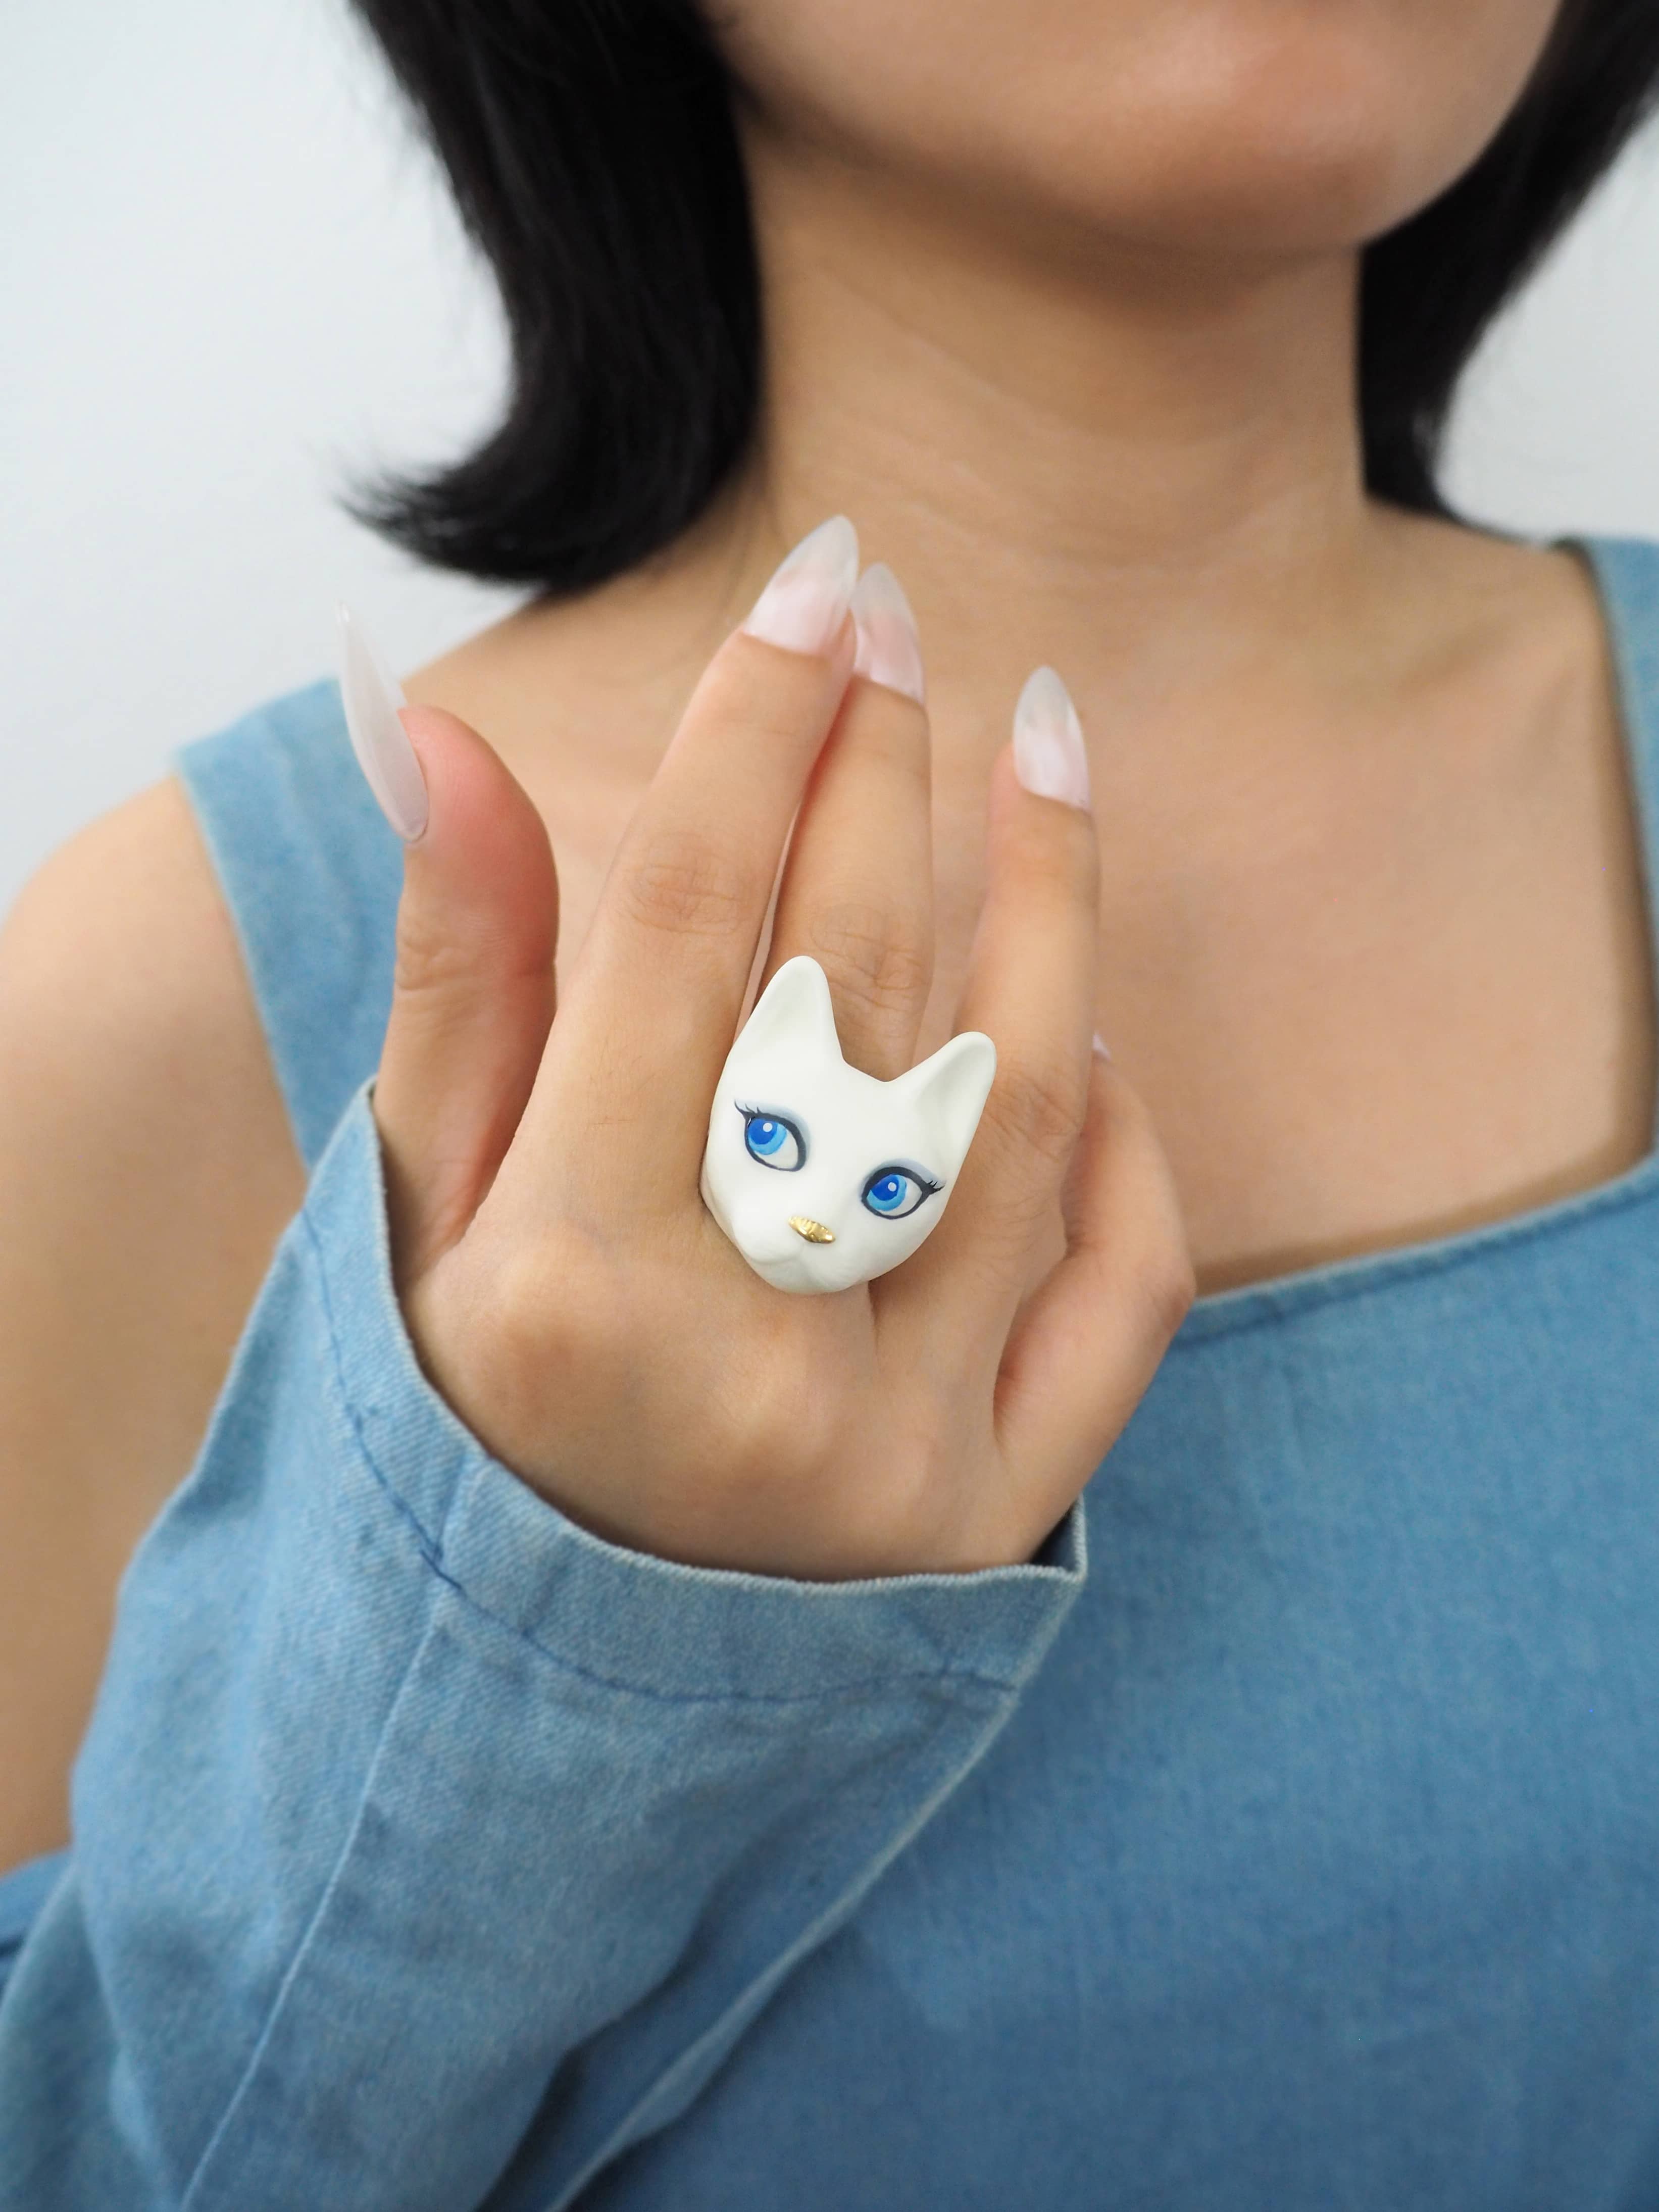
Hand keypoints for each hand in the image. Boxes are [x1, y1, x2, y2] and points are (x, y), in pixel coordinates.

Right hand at [368, 522, 1192, 1578]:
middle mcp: (738, 1366)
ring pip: (1021, 1114)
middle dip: (880, 774)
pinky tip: (1096, 1045)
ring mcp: (890, 1456)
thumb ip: (461, 982)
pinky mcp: (993, 1522)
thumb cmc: (466, 1423)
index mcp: (561, 1282)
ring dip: (1050, 907)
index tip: (816, 583)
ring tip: (1044, 748)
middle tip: (901, 628)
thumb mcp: (418, 1215)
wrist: (553, 1702)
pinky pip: (1115, 1295)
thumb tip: (439, 736)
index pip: (686, 932)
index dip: (757, 732)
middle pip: (854, 990)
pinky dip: (1125, 1153)